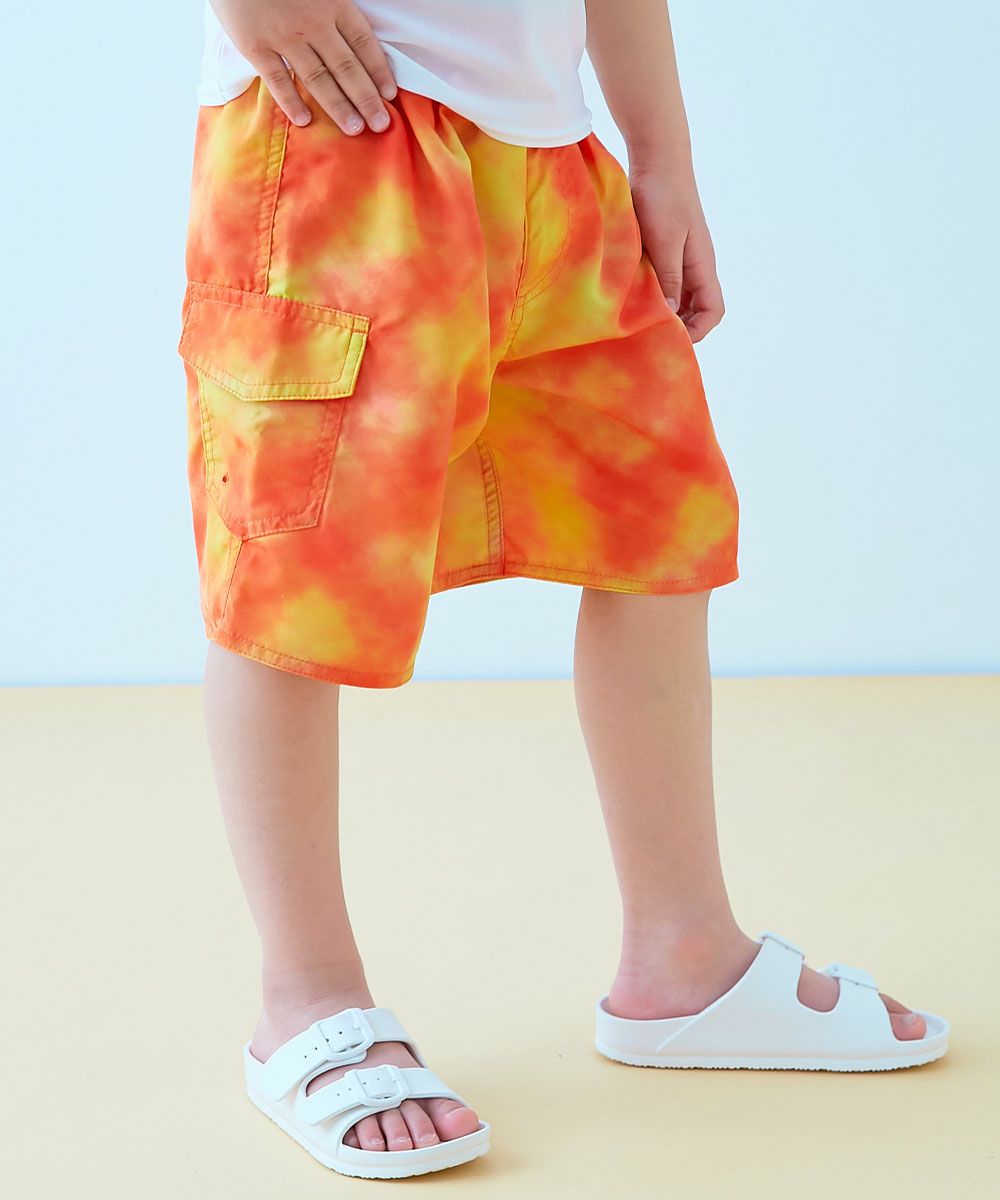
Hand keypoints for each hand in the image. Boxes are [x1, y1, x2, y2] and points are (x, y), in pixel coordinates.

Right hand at [211, 0, 396, 133]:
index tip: (389, 95)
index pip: (363, 44)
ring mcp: (284, 36)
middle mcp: (313, 23)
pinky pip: (277, 80)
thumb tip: (354, 33)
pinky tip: (305, 121)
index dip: (379, 71)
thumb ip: (336, 5)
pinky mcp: (255, 45)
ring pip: (318, 79)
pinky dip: (291, 102)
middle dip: (366, 99)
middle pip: (347, 68)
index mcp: (332, 3)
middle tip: (380, 124)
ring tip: (354, 129)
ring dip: (338, 107)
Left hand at [629, 167, 724, 343]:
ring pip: (677, 297)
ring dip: (662, 311)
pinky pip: (662, 281)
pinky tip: (631, 298)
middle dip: (678, 326)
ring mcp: (679, 258)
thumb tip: (669, 314)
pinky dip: (651, 294)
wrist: (657, 159)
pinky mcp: (662, 250)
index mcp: (702, 265)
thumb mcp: (665, 241)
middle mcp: (694, 265)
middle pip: (695, 309)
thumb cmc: (663, 197)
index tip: (672, 339)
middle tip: (650, 337)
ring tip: (638, 321)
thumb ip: (668, 278)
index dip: (698, 330)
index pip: (713, 310)